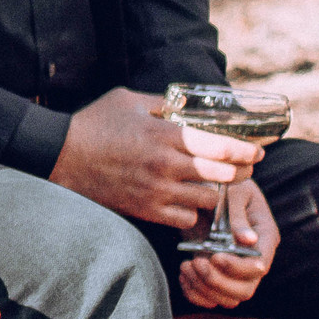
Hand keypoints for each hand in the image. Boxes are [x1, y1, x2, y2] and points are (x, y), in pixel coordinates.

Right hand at [50, 88, 262, 228]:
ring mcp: (157, 190)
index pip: (221, 146)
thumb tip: (187, 107)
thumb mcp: (127, 100)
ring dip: (215, 192)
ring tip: (214, 185)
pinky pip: (187, 218)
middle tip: (244, 169)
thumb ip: (161, 104)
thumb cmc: (93, 124)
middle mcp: (166, 164)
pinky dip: (192, 210)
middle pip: (224, 175)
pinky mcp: (147, 210)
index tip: (258, 151)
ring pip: (208, 199)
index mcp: (164, 134)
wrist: (59, 156)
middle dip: (240, 172)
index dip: (246, 150)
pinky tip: (188, 200)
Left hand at [179, 180, 279, 309]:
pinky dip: (195, 293)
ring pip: (229, 299)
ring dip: (205, 288)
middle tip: (196, 262)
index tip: (214, 256)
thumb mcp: (231, 192)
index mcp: (264, 236)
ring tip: (187, 266)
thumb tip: (249, 240)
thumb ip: (237, 215)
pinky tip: (183, 273)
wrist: (203, 185)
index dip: (237, 268)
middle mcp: (253, 258)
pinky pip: (210, 298)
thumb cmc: (221, 183)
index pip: (259, 266)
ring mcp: (235, 268)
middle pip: (245, 290)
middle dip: (219, 282)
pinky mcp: (216, 273)